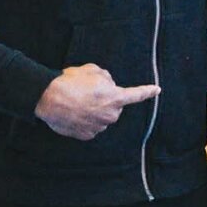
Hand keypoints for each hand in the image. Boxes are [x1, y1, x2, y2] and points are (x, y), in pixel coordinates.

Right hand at [35, 63, 159, 140]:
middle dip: (105, 100)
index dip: (147, 92)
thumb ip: (106, 78)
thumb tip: (107, 85)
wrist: (49, 97)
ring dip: (94, 110)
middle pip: (114, 107)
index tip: (156, 90)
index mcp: (115, 97)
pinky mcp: (87, 135)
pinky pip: (90, 127)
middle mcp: (110, 115)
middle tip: (88, 91)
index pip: (136, 95)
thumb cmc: (71, 81)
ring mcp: (99, 127)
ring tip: (76, 100)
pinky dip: (84, 120)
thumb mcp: (93, 70)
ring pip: (101, 117)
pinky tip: (73, 112)